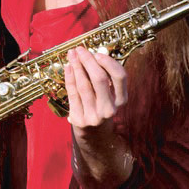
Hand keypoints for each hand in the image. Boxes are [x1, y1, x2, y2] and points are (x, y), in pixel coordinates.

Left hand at [65, 47, 134, 188]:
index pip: (120, 76)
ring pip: (84, 85)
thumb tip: (92, 54)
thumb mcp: (109, 96)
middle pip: (100, 79)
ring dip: (77, 66)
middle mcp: (109, 109)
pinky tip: (68, 67)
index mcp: (121, 101)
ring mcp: (94, 116)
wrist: (94, 138)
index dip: (108, 62)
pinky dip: (70, 78)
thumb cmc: (100, 108)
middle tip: (80, 49)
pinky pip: (73, 94)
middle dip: (88, 61)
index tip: (97, 52)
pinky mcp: (79, 120)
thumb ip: (104, 78)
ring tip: (72, 54)